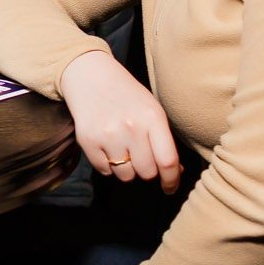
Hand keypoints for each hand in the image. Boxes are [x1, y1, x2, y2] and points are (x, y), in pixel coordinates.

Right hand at [58, 49, 181, 193]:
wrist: (90, 76)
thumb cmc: (127, 96)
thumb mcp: (152, 110)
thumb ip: (164, 141)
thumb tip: (175, 173)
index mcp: (152, 117)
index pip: (168, 161)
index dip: (172, 180)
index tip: (170, 187)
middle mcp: (131, 127)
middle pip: (147, 172)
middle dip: (146, 170)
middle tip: (140, 156)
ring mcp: (108, 135)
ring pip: (125, 175)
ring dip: (126, 169)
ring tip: (122, 148)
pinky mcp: (88, 141)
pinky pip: (105, 170)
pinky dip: (108, 165)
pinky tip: (107, 146)